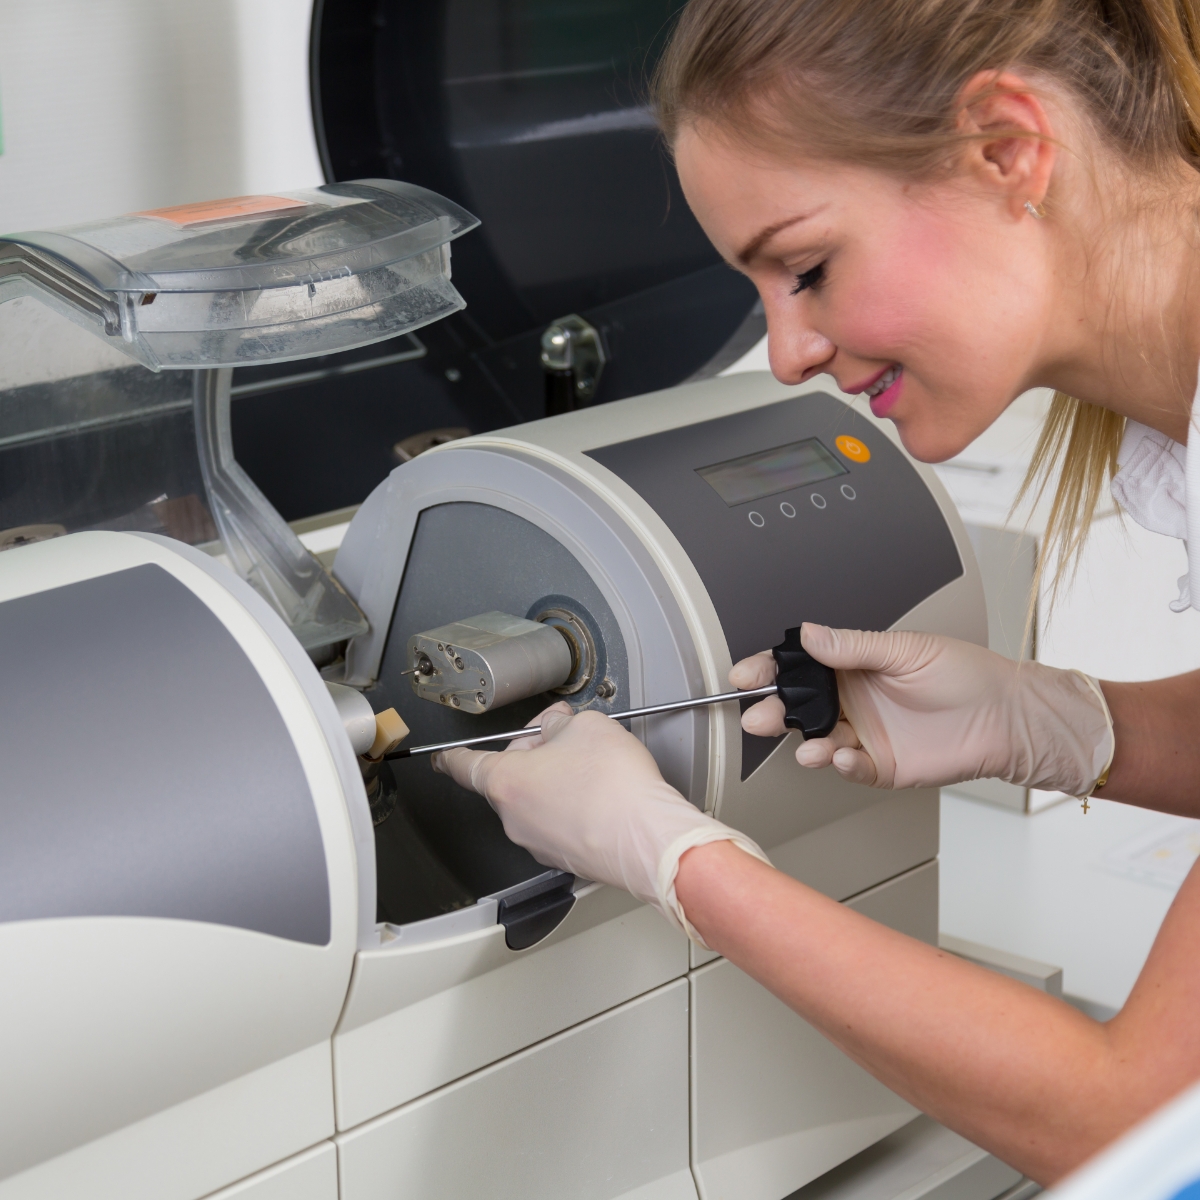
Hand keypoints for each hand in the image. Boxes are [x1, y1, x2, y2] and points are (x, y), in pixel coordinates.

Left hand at [434, 702, 768, 939]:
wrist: (650, 840)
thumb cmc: (615, 786)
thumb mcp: (586, 726)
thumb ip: (559, 724)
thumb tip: (556, 728)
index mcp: (505, 782)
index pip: (462, 766)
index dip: (450, 757)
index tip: (442, 756)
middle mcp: (514, 819)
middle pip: (508, 780)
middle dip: (533, 759)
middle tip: (566, 741)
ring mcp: (539, 844)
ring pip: (536, 804)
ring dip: (556, 785)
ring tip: (596, 771)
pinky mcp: (567, 860)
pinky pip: (560, 826)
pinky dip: (576, 810)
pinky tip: (605, 798)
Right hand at [730, 623, 1113, 793]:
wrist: (1006, 718)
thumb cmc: (966, 676)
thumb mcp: (906, 650)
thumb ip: (854, 646)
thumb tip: (811, 634)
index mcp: (854, 665)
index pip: (801, 666)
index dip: (770, 670)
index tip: (747, 673)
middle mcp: (853, 700)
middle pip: (798, 706)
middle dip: (772, 711)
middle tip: (758, 716)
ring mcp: (863, 733)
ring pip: (817, 739)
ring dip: (805, 743)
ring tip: (807, 745)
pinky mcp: (879, 765)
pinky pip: (849, 766)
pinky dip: (839, 763)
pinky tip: (840, 755)